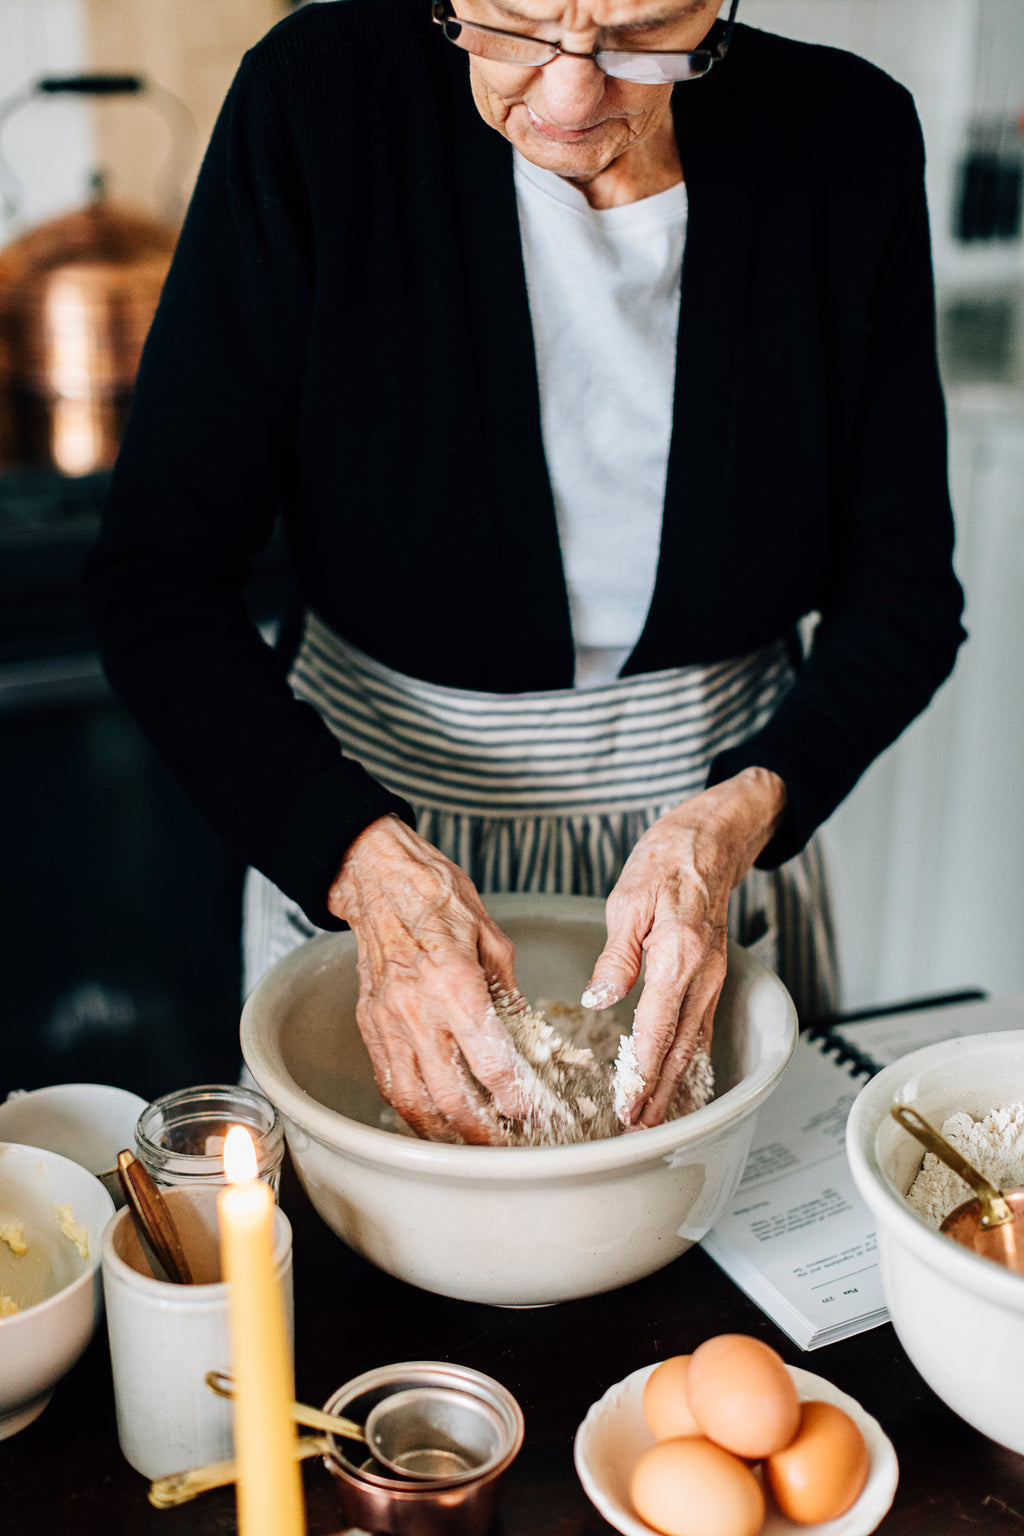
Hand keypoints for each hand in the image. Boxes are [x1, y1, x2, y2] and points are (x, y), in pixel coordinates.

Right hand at [327, 815, 528, 1143]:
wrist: (378, 877)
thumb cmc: (436, 896)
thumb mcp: (491, 938)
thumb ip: (508, 994)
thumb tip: (528, 1037)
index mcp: (455, 984)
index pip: (491, 1062)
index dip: (517, 1098)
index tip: (535, 1113)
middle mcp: (417, 1010)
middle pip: (449, 1097)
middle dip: (483, 1132)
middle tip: (508, 1145)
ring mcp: (387, 1022)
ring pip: (412, 1101)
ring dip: (443, 1133)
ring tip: (471, 1144)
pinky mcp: (369, 1024)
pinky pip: (389, 1081)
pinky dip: (412, 1109)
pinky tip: (432, 1118)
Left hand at [582, 768, 787, 1127]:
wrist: (709, 840)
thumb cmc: (665, 862)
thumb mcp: (627, 902)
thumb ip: (616, 957)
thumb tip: (601, 998)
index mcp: (678, 955)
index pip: (658, 1027)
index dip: (643, 1072)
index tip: (629, 1105)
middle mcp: (702, 974)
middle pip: (680, 1047)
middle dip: (660, 1094)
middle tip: (638, 1131)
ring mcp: (713, 978)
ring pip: (694, 1043)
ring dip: (675, 1085)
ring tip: (655, 1119)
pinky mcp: (713, 977)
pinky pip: (702, 1027)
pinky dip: (689, 1060)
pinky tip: (677, 1080)